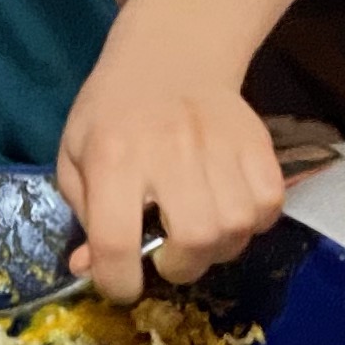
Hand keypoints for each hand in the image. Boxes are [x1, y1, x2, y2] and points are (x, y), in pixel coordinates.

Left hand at [57, 22, 286, 302]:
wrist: (170, 57)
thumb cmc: (113, 113)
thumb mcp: (76, 158)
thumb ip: (85, 217)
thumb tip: (93, 268)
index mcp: (112, 157)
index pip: (116, 240)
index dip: (117, 281)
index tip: (121, 287)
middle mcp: (169, 151)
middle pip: (194, 237)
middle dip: (180, 266)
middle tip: (168, 256)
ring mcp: (220, 145)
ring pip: (237, 227)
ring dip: (217, 247)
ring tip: (199, 233)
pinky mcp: (258, 144)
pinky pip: (269, 207)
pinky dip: (252, 223)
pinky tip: (228, 210)